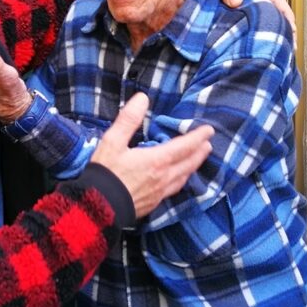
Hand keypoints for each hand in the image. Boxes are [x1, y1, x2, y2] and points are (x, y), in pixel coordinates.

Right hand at [91, 93, 214, 218]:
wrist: (97, 208)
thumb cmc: (105, 174)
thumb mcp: (112, 141)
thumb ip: (128, 119)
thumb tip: (142, 98)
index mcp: (156, 160)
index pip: (184, 146)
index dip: (197, 137)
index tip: (208, 130)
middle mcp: (163, 177)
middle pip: (188, 163)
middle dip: (199, 152)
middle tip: (208, 144)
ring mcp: (160, 193)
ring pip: (184, 178)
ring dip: (193, 166)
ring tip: (197, 160)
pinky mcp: (153, 203)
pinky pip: (174, 189)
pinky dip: (182, 180)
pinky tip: (178, 180)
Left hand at [207, 0, 296, 47]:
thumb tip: (236, 1)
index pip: (277, 0)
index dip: (286, 14)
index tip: (293, 29)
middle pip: (276, 13)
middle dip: (285, 29)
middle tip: (291, 48)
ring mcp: (251, 3)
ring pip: (267, 18)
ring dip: (274, 32)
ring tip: (280, 51)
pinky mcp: (243, 9)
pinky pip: (255, 21)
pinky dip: (260, 31)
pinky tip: (261, 44)